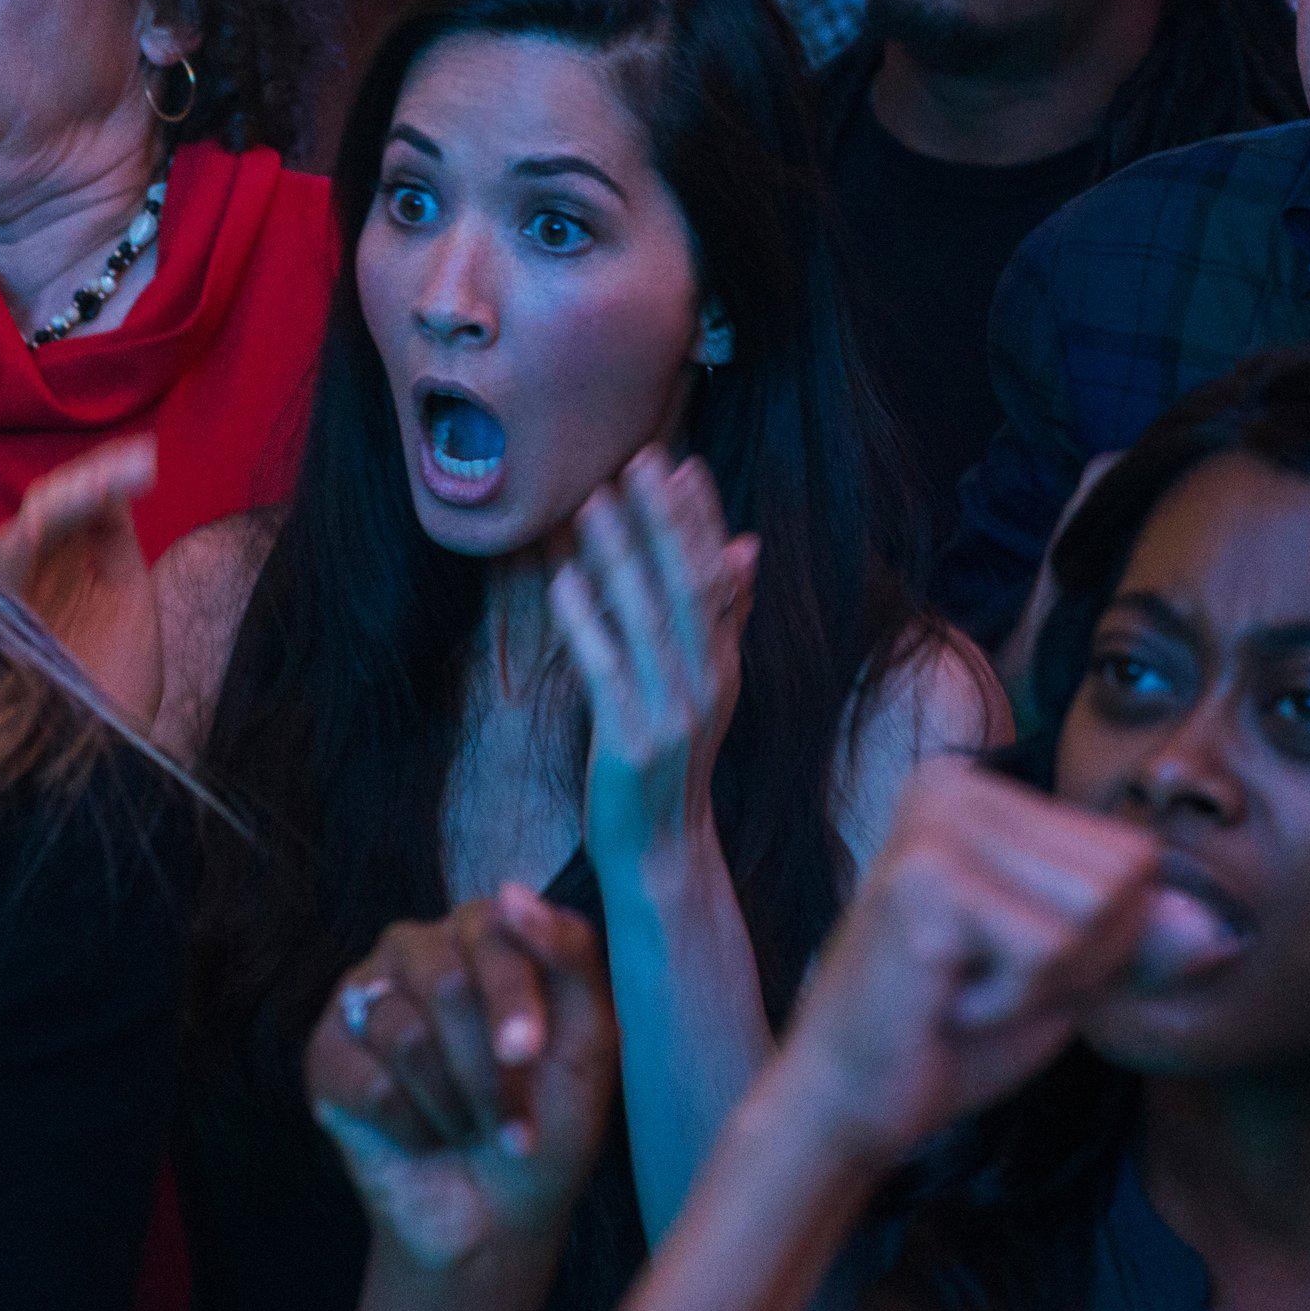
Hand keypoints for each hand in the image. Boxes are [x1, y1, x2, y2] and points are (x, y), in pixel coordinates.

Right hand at [0, 436, 162, 719]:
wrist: (105, 760)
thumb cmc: (114, 693)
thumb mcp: (127, 602)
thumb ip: (114, 544)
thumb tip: (111, 483)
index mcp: (57, 573)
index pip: (70, 507)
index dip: (103, 478)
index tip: (147, 460)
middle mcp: (28, 580)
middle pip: (45, 508)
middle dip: (91, 480)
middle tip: (137, 464)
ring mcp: (7, 599)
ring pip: (25, 527)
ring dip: (70, 498)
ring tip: (112, 480)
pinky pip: (0, 566)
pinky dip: (30, 536)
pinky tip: (59, 515)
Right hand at [309, 887, 619, 1274]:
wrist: (499, 1215)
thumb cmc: (551, 1122)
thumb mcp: (590, 1042)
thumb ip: (570, 957)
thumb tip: (511, 891)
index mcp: (485, 936)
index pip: (492, 930)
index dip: (511, 997)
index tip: (525, 1054)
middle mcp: (420, 952)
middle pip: (442, 980)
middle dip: (487, 1070)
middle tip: (511, 1125)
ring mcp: (366, 1001)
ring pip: (405, 1035)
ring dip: (456, 1106)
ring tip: (471, 1132)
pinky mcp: (327, 1058)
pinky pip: (368, 1083)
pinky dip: (414, 1128)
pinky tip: (427, 1139)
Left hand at [552, 448, 756, 871]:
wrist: (661, 849)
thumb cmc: (671, 759)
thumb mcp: (706, 685)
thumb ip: (723, 616)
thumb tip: (746, 543)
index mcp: (724, 665)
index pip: (718, 579)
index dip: (701, 521)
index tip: (684, 465)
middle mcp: (706, 683)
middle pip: (687, 588)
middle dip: (665, 521)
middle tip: (640, 460)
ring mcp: (670, 712)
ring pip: (645, 620)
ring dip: (620, 556)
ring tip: (591, 503)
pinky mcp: (629, 740)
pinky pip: (604, 668)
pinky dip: (585, 621)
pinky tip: (563, 580)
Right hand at [760, 759, 1226, 1172]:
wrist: (852, 1101)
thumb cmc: (953, 1033)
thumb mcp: (1071, 976)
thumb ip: (1141, 942)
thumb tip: (1225, 934)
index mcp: (985, 789)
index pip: (1133, 854)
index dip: (1105, 939)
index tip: (1012, 963)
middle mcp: (955, 785)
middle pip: (1123, 875)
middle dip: (1081, 959)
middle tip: (988, 982)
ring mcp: (934, 826)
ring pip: (1094, 911)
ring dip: (1048, 980)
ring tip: (970, 988)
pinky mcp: (924, 880)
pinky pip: (1048, 950)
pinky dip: (1013, 1000)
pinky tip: (948, 1001)